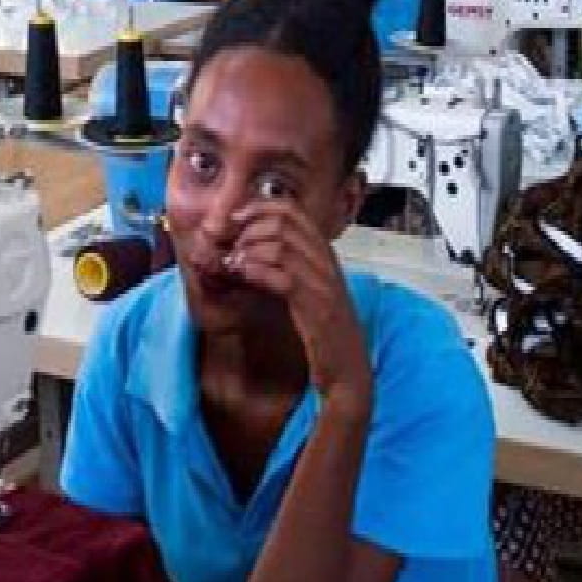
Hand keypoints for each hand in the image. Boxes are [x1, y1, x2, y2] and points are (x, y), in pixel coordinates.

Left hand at [224, 197, 371, 418]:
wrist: (350, 373)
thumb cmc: (324, 334)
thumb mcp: (306, 292)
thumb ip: (287, 267)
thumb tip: (250, 249)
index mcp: (324, 254)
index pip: (292, 210)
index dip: (259, 207)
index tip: (236, 221)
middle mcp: (327, 263)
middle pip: (284, 222)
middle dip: (249, 230)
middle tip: (231, 249)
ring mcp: (324, 284)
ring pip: (281, 246)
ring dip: (249, 252)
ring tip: (234, 266)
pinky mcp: (317, 308)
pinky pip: (284, 278)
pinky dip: (258, 273)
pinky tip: (244, 278)